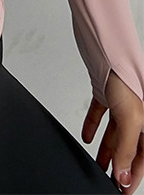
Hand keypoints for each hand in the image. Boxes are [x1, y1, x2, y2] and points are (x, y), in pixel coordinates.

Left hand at [82, 70, 143, 192]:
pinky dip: (93, 126)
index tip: (123, 189)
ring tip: (98, 163)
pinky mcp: (106, 92)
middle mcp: (139, 113)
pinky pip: (101, 114)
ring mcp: (122, 102)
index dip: (134, 175)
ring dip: (106, 149)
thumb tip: (124, 174)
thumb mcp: (131, 117)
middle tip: (110, 180)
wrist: (105, 44)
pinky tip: (87, 137)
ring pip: (116, 133)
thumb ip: (127, 148)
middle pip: (131, 146)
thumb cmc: (123, 73)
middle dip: (121, 164)